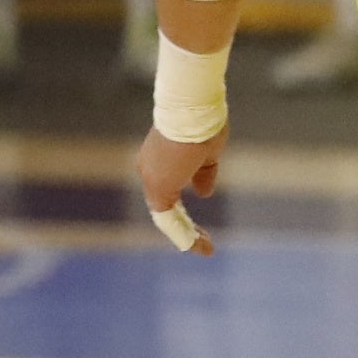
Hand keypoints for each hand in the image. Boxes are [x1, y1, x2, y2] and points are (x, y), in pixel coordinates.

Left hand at [134, 124, 226, 253]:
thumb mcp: (208, 153)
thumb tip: (203, 193)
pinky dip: (185, 234)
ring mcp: (152, 179)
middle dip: (184, 227)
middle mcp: (149, 170)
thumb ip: (204, 174)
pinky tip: (200, 244)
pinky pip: (170, 218)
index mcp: (158, 160)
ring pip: (167, 215)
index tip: (198, 221)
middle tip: (203, 242)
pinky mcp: (158, 187)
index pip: (167, 189)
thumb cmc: (202, 124)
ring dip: (187, 234)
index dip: (182, 208)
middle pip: (165, 206)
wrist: (192, 110)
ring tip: (205, 247)